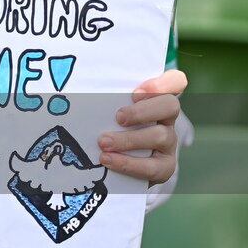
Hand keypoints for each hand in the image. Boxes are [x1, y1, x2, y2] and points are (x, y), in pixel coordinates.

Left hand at [98, 70, 186, 185]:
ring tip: (104, 142)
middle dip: (143, 111)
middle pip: (170, 105)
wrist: (117, 166)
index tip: (135, 91)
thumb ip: (105, 99)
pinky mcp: (165, 167)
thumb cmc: (110, 126)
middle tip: (118, 117)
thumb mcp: (109, 109)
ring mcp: (169, 142)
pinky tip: (108, 160)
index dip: (162, 82)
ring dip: (129, 139)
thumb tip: (73, 89)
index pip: (175, 81)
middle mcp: (167, 118)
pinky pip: (152, 166)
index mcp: (156, 98)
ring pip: (160, 135)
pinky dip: (128, 163)